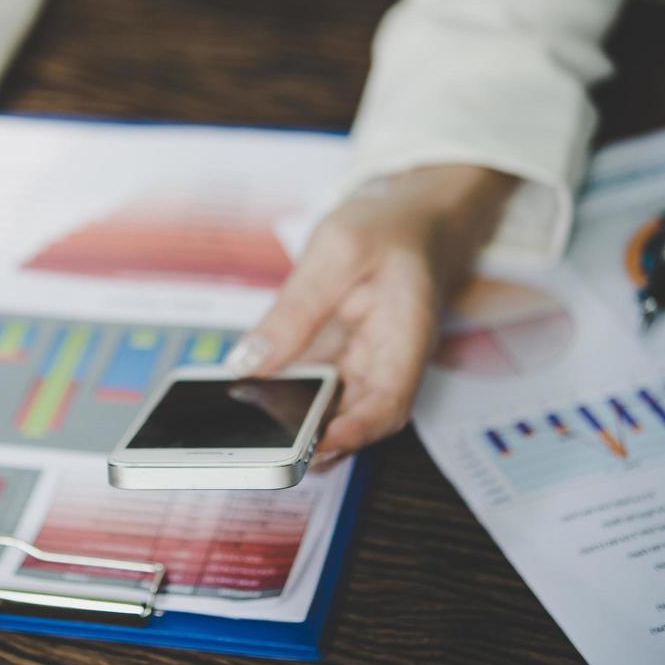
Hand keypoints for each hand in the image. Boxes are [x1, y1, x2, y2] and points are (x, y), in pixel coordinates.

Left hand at [225, 165, 516, 457]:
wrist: (415, 218)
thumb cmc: (389, 228)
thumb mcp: (337, 251)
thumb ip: (294, 309)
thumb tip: (249, 362)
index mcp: (406, 336)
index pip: (390, 403)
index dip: (355, 432)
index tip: (316, 446)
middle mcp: (390, 362)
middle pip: (357, 419)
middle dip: (313, 440)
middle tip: (262, 446)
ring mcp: (366, 364)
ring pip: (332, 410)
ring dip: (294, 423)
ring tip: (250, 429)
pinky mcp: (343, 359)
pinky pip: (315, 388)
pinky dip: (286, 396)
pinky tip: (252, 396)